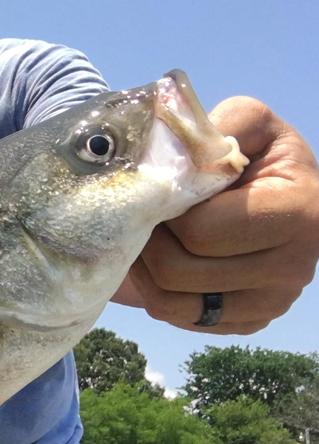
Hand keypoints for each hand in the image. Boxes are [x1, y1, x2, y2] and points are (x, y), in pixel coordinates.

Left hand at [118, 96, 318, 333]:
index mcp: (298, 212)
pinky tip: (160, 259)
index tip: (162, 188)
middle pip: (179, 270)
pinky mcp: (249, 322)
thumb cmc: (251, 154)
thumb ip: (216, 126)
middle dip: (150, 237)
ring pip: (170, 299)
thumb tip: (181, 150)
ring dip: (144, 265)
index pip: (199, 230)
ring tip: (149, 233)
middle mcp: (294, 267)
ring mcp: (273, 301)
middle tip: (146, 214)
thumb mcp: (246, 122)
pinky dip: (153, 289)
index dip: (165, 209)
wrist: (269, 192)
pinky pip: (176, 316)